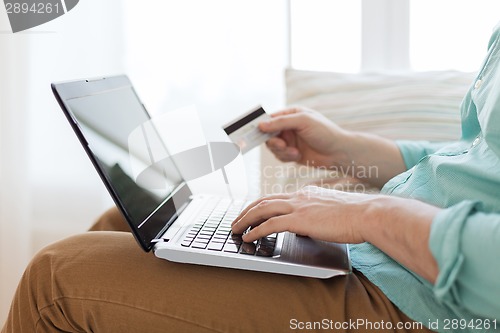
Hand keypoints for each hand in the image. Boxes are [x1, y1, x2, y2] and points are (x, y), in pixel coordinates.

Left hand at [231, 186, 372, 243]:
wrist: (367, 213)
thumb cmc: (355, 215)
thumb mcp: (329, 211)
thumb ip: (314, 215)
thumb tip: (304, 226)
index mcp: (305, 194)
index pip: (275, 198)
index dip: (259, 206)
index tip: (250, 213)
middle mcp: (299, 197)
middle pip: (263, 201)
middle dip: (246, 212)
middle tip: (235, 221)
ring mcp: (298, 206)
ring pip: (262, 210)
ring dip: (245, 220)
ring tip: (236, 229)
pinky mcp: (300, 219)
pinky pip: (270, 224)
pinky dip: (256, 230)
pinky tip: (249, 237)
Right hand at [260, 107, 348, 168]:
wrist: (338, 152)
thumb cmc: (324, 132)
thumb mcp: (302, 121)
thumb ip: (281, 122)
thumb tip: (261, 125)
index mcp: (291, 114)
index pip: (270, 117)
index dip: (261, 124)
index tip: (253, 130)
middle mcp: (288, 127)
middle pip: (268, 134)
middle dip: (273, 141)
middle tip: (280, 144)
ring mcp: (290, 140)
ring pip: (273, 147)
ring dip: (281, 151)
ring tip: (294, 152)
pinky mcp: (292, 153)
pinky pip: (279, 156)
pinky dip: (286, 157)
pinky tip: (297, 156)